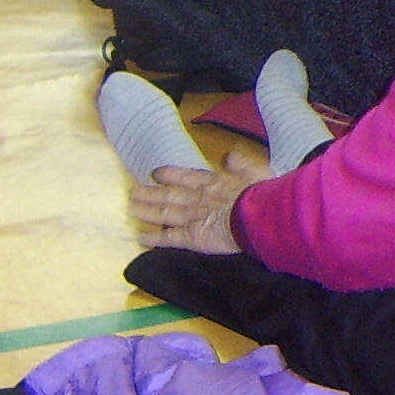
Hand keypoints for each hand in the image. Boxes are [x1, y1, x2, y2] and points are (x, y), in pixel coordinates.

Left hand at [131, 140, 268, 253]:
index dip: (171, 175)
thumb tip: (229, 156)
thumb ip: (242, 164)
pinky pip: (170, 238)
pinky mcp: (192, 237)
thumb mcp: (257, 172)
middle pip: (170, 195)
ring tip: (131, 208)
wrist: (258, 216)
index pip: (188, 177)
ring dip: (147, 210)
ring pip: (165, 213)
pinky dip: (155, 238)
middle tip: (134, 191)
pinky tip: (141, 238)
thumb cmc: (262, 194)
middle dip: (152, 193)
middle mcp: (199, 199)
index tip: (156, 173)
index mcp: (215, 183)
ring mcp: (193, 218)